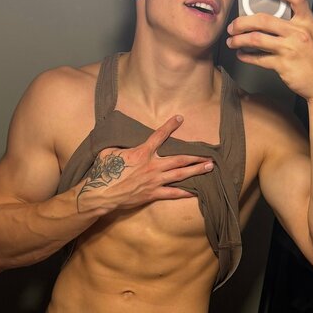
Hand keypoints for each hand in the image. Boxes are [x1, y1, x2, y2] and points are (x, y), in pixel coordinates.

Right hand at [75, 115, 212, 210]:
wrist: (102, 193)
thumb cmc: (103, 171)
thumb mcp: (109, 151)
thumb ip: (121, 145)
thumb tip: (123, 138)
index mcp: (142, 152)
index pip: (159, 136)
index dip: (170, 126)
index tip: (180, 118)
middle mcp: (152, 165)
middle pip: (179, 158)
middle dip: (195, 155)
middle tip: (209, 153)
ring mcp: (155, 181)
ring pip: (180, 175)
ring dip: (196, 170)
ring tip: (209, 167)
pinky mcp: (153, 194)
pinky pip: (173, 194)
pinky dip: (185, 192)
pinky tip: (197, 191)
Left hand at [226, 0, 312, 104]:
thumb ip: (297, 25)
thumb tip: (274, 20)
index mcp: (308, 22)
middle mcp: (298, 33)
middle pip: (264, 19)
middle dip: (242, 22)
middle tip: (234, 25)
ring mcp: (290, 49)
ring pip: (256, 39)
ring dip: (239, 39)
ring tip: (232, 41)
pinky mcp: (282, 65)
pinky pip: (259, 59)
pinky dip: (247, 56)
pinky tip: (242, 55)